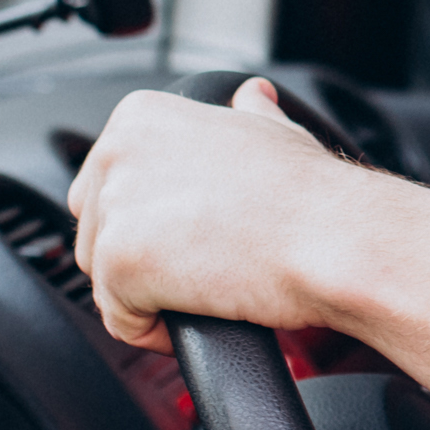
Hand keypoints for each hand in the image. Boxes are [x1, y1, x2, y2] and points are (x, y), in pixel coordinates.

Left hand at [67, 80, 429, 409]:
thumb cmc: (313, 194)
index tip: (194, 236)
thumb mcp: (275, 131)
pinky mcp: (119, 262)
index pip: (106, 185)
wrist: (334, 237)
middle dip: (143, 261)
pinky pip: (119, 320)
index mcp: (142, 117)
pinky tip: (204, 313)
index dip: (150, 222)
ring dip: (151, 298)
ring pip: (103, 279)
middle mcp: (117, 152)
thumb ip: (247, 114)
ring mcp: (116, 207)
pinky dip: (157, 333)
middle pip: (95, 233)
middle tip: (205, 266)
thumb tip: (252, 97)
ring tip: (210, 288)